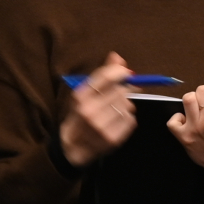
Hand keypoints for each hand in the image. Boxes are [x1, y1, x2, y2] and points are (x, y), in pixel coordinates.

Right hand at [57, 52, 138, 166]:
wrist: (72, 147)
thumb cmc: (80, 115)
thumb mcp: (84, 94)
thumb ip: (101, 75)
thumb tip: (117, 56)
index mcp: (80, 97)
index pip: (105, 77)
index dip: (119, 71)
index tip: (125, 72)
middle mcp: (89, 111)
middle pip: (120, 91)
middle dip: (124, 91)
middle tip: (121, 94)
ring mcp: (101, 126)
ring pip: (127, 106)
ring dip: (125, 106)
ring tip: (114, 111)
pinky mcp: (112, 138)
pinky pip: (130, 120)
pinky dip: (127, 118)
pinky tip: (116, 121)